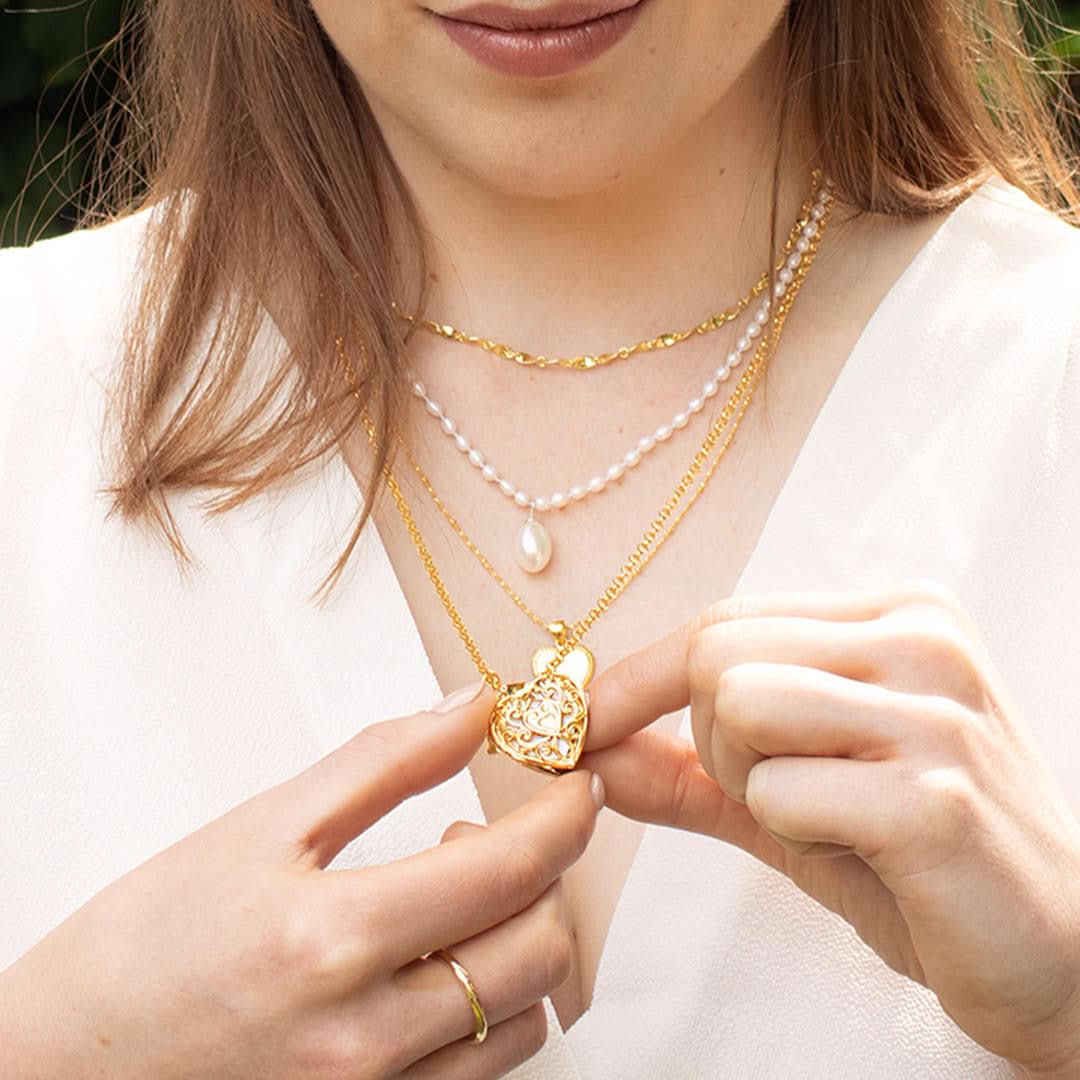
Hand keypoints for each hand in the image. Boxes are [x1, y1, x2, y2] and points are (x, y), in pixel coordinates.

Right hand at [0, 683, 602, 1079]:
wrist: (70, 1066)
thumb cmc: (151, 938)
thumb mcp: (262, 824)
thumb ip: (384, 761)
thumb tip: (474, 707)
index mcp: (334, 937)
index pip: (508, 869)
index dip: (567, 814)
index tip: (578, 779)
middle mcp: (365, 1038)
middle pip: (540, 947)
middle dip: (550, 876)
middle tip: (498, 834)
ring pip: (527, 1017)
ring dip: (523, 942)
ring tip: (458, 901)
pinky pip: (483, 1074)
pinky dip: (491, 1008)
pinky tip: (440, 966)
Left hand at [583, 581, 1079, 1075]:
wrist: (1061, 959)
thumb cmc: (920, 865)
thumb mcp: (793, 802)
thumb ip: (690, 770)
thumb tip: (586, 751)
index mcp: (894, 617)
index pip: (720, 620)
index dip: (638, 680)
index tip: (580, 725)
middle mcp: (922, 639)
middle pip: (716, 653)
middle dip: (713, 741)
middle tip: (784, 794)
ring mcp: (937, 712)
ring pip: (738, 706)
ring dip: (752, 783)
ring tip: (828, 818)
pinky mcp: (938, 798)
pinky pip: (781, 793)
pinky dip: (794, 831)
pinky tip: (866, 851)